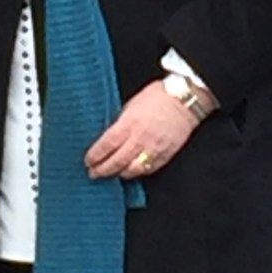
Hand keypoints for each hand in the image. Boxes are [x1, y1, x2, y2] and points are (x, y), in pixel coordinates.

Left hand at [84, 80, 199, 179]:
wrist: (184, 101)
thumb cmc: (157, 97)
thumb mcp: (131, 105)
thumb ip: (121, 122)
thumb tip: (109, 137)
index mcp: (129, 123)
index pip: (107, 145)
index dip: (95, 156)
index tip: (88, 161)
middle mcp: (140, 139)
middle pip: (117, 161)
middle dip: (102, 170)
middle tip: (93, 174)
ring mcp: (153, 150)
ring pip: (132, 170)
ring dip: (118, 174)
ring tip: (110, 175)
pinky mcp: (165, 156)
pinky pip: (148, 170)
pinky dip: (136, 173)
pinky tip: (129, 173)